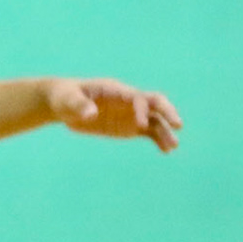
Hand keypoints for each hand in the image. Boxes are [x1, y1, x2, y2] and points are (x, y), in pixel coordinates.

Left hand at [45, 78, 181, 151]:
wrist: (64, 104)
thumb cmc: (64, 97)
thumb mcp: (67, 100)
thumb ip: (79, 106)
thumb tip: (91, 114)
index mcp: (115, 90)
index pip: (135, 96)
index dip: (140, 108)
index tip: (140, 125)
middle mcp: (128, 100)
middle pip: (154, 102)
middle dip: (167, 111)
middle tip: (178, 125)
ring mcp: (131, 113)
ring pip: (155, 119)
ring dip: (165, 131)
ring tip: (172, 147)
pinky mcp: (130, 126)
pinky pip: (149, 132)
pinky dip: (158, 140)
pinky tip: (166, 151)